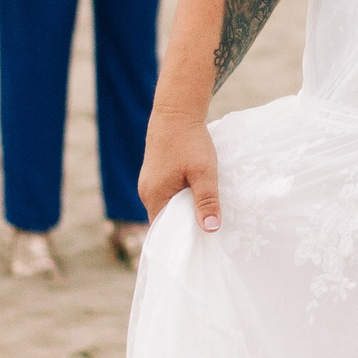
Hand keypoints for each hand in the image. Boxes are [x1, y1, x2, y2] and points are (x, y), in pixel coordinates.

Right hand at [137, 113, 221, 230]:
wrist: (176, 111)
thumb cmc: (190, 141)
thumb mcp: (203, 171)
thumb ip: (206, 200)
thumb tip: (210, 230)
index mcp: (154, 196)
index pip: (164, 231)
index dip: (181, 240)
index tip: (201, 245)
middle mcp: (147, 193)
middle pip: (165, 220)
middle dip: (184, 226)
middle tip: (208, 233)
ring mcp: (150, 183)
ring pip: (167, 206)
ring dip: (184, 210)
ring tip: (205, 215)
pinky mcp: (156, 174)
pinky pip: (167, 194)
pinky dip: (181, 198)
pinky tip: (197, 195)